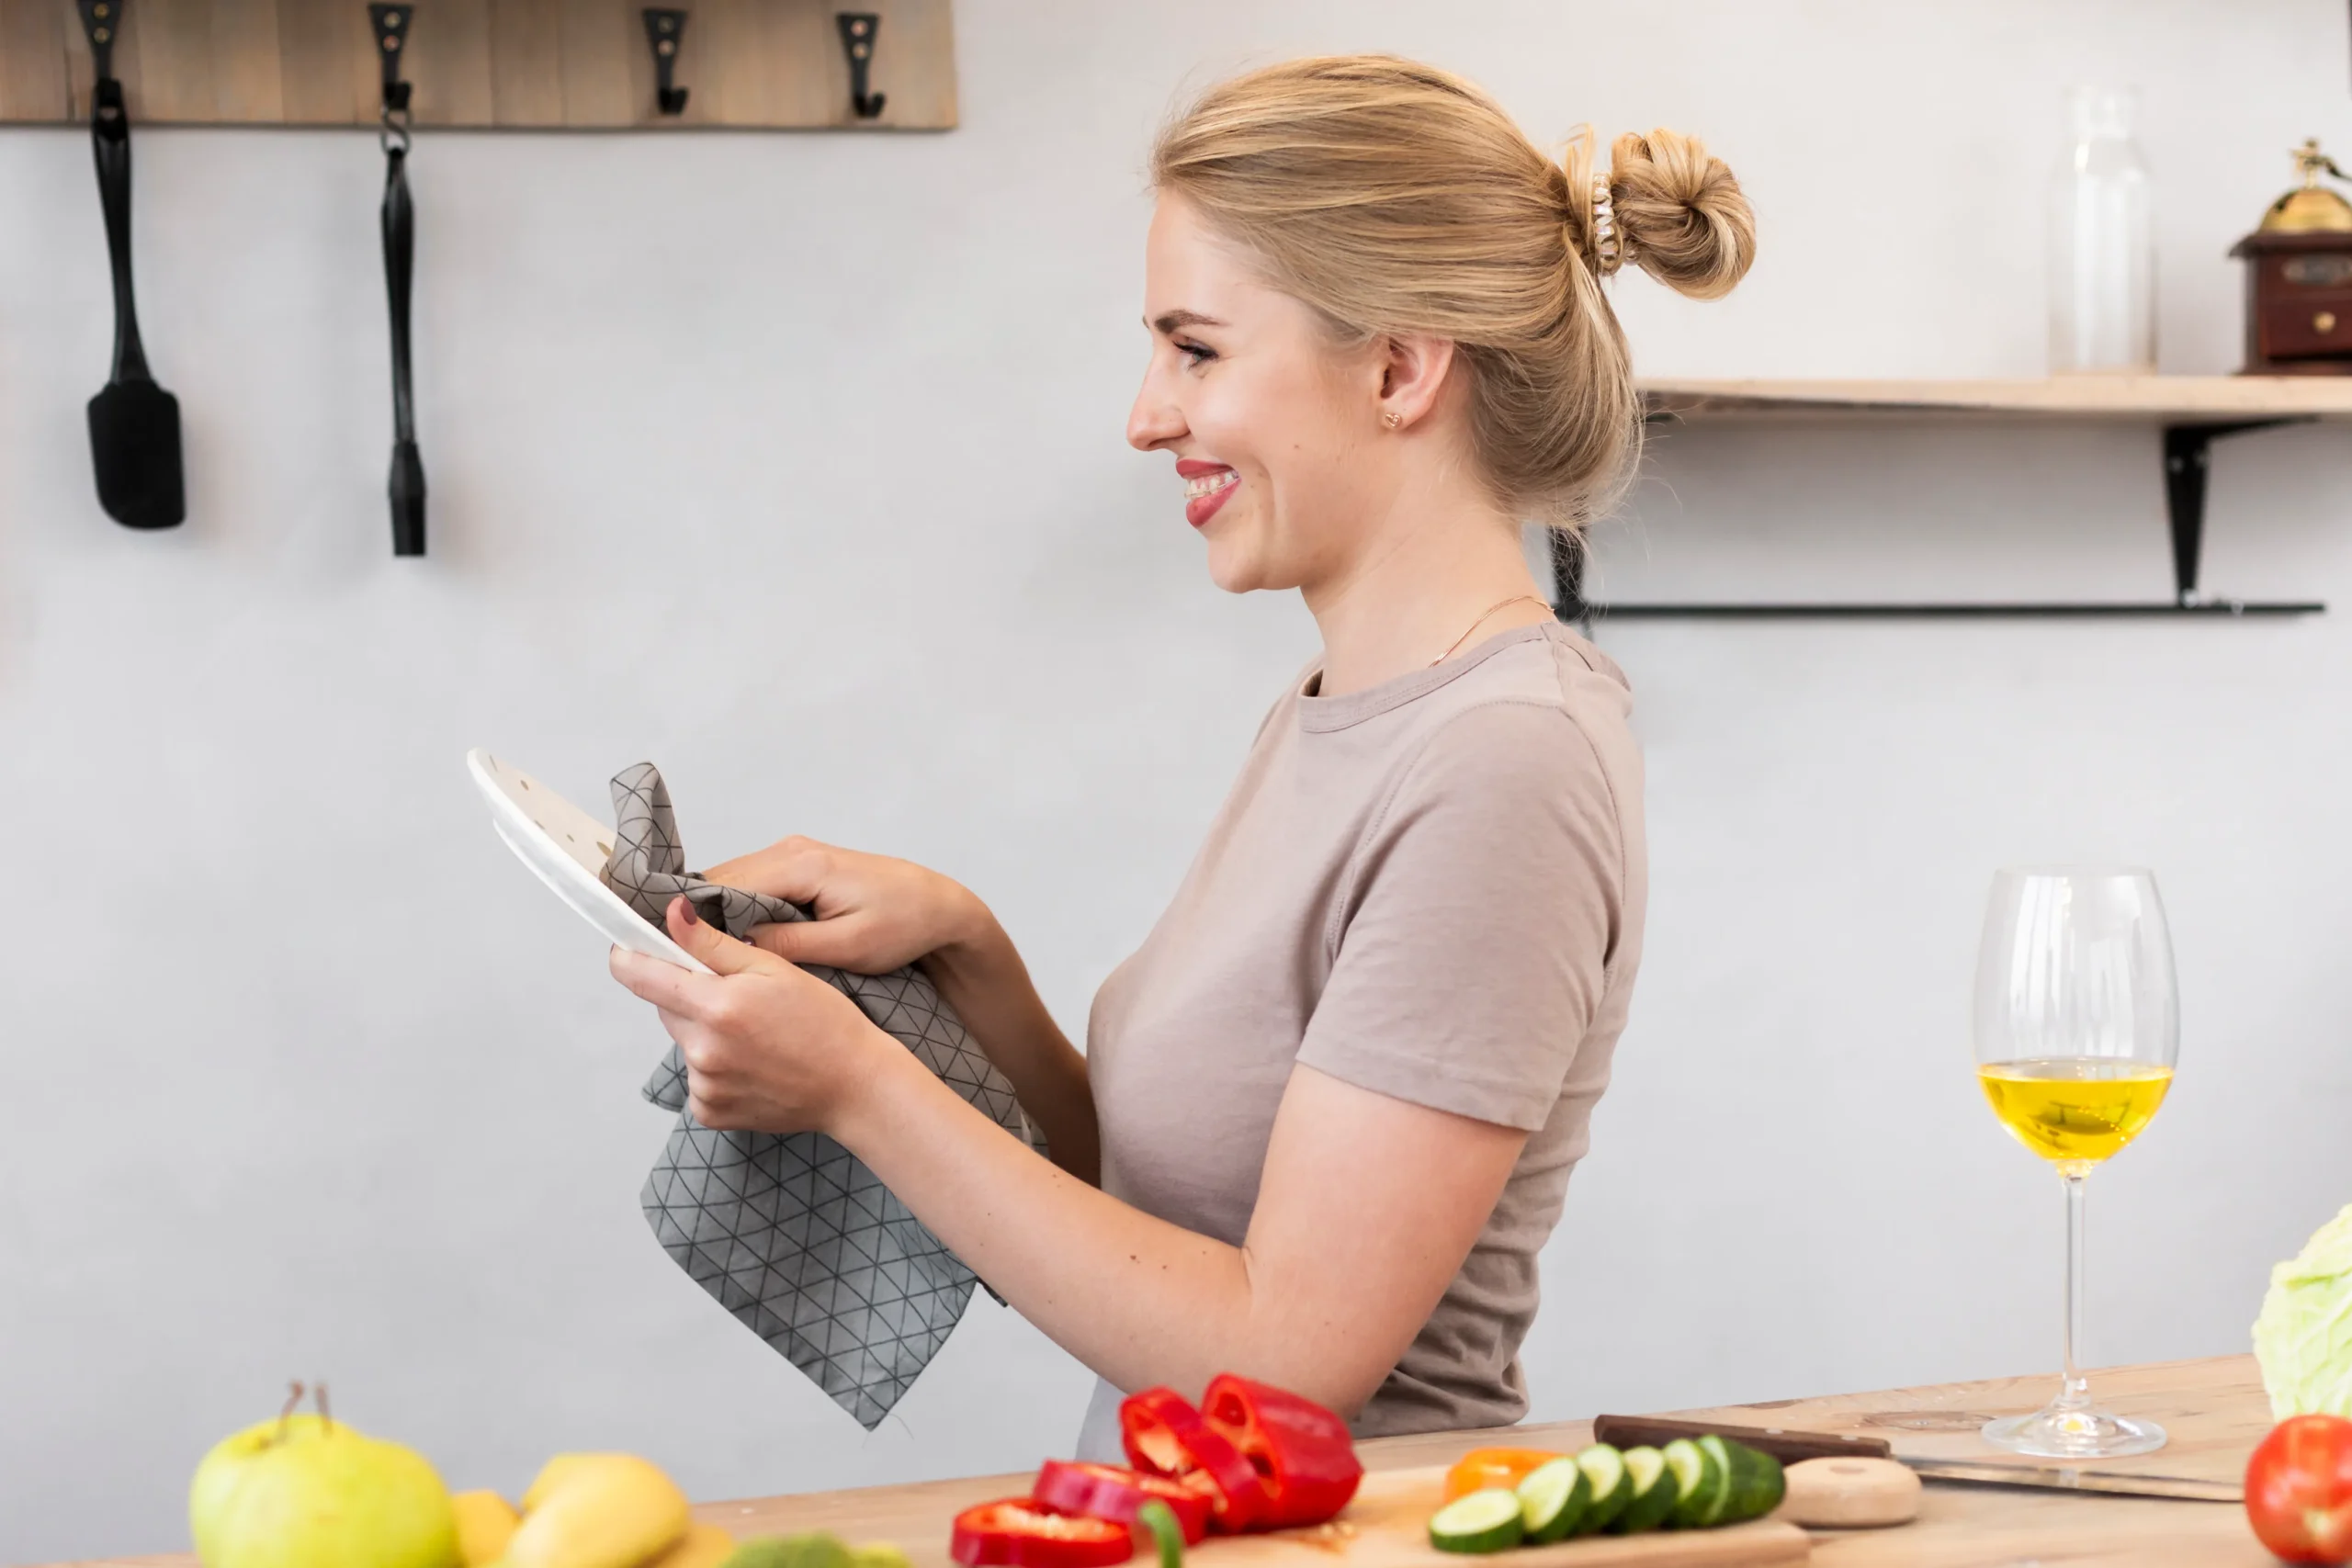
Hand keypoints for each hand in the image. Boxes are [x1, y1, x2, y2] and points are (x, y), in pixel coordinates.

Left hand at [608, 897, 892, 1134]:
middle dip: (689, 995)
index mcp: (716, 1006)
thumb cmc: (826, 1024)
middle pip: (665, 1007)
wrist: (855, 1086)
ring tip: (755, 1035)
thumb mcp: (775, 969)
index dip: (630, 956)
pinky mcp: (710, 1112)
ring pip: (684, 1042)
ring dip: (705, 1033)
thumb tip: (671, 915)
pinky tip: (753, 1065)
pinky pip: (697, 1079)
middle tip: (737, 996)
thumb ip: (713, 944)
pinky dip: (716, 1069)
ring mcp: (704, 1086)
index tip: (631, 948)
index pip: (639, 976)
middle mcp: (702, 1050)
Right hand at [699, 835, 986, 974]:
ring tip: (703, 956)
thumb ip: (788, 944)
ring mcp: (793, 854)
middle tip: (683, 960)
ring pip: (732, 883)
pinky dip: (738, 910)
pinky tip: (734, 942)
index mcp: (801, 865)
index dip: (692, 916)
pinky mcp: (799, 866)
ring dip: (717, 916)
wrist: (939, 907)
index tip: (673, 950)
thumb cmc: (903, 926)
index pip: (723, 885)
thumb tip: (733, 946)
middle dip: (698, 918)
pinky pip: (752, 885)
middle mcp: (791, 850)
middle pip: (720, 881)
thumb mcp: (847, 946)